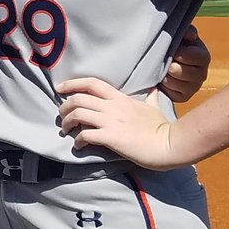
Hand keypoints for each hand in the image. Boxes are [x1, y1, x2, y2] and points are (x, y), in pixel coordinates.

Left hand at [55, 77, 192, 170]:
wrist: (169, 144)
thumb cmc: (161, 127)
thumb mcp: (154, 106)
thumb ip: (150, 97)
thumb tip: (154, 89)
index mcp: (120, 98)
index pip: (91, 83)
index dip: (72, 83)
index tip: (60, 88)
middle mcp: (112, 106)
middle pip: (79, 98)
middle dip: (65, 106)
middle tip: (62, 115)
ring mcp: (111, 122)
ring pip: (78, 114)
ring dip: (68, 122)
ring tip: (66, 130)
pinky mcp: (111, 138)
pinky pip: (86, 135)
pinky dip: (78, 140)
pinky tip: (79, 145)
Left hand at [159, 24, 211, 103]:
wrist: (166, 62)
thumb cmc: (175, 46)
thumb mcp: (182, 36)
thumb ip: (187, 31)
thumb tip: (190, 36)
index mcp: (203, 57)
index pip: (197, 57)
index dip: (183, 54)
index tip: (173, 51)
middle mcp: (201, 74)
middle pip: (184, 72)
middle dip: (171, 66)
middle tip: (164, 63)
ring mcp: (192, 88)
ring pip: (174, 83)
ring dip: (164, 76)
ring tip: (160, 70)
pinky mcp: (181, 97)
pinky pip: (170, 94)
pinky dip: (162, 87)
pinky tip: (159, 80)